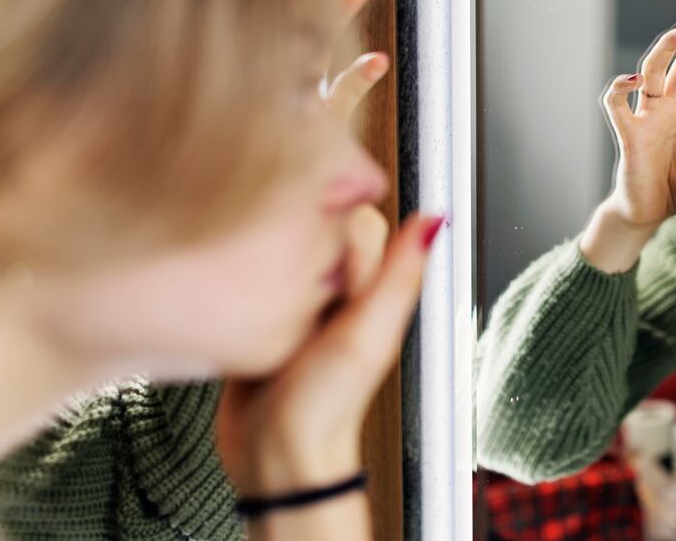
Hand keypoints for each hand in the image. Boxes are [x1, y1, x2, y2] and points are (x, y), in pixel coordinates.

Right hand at [215, 0, 434, 495]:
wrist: (273, 456)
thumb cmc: (326, 402)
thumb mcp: (365, 335)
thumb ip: (395, 276)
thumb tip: (433, 213)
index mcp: (356, 241)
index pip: (350, 153)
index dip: (354, 91)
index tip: (362, 35)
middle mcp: (319, 238)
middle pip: (313, 144)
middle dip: (321, 76)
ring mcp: (277, 251)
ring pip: (273, 170)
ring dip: (277, 116)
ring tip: (280, 64)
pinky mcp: (242, 270)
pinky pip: (243, 207)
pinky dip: (239, 168)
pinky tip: (225, 136)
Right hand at [215, 207, 440, 494]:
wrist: (274, 458)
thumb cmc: (326, 408)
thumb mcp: (366, 337)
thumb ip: (399, 279)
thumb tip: (435, 221)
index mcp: (373, 285)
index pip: (360, 217)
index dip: (338, 223)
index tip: (324, 256)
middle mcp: (337, 287)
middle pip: (315, 223)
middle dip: (296, 240)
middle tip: (292, 288)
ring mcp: (297, 298)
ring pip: (279, 242)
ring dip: (264, 257)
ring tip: (266, 300)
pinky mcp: (260, 312)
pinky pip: (247, 272)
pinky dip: (241, 277)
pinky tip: (240, 301)